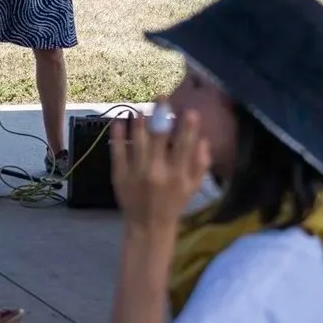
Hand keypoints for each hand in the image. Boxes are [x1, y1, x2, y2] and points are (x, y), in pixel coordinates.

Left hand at [111, 107, 210, 229]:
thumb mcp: (193, 187)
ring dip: (139, 121)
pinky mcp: (119, 175)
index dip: (187, 128)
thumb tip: (204, 139)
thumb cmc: (174, 203)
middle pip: (158, 137)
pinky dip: (118, 134)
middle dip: (161, 114)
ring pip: (137, 140)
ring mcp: (136, 173)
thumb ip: (200, 164)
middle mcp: (157, 172)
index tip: (189, 111)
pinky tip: (120, 120)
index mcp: (177, 175)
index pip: (184, 146)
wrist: (148, 226)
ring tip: (141, 108)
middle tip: (161, 96)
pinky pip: (117, 151)